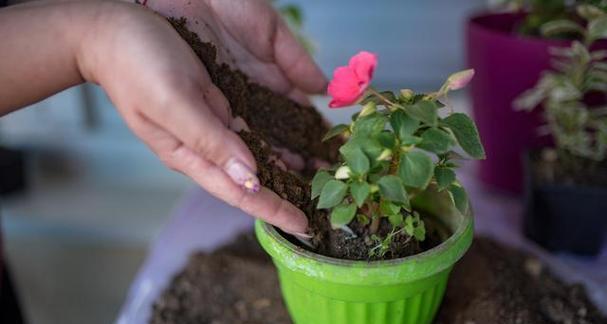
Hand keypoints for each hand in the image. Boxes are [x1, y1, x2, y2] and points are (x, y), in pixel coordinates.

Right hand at [79, 1, 322, 234]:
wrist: (112, 33)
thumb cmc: (133, 66)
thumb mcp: (171, 102)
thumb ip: (209, 141)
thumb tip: (249, 177)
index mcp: (190, 153)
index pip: (239, 193)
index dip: (273, 211)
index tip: (304, 228)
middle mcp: (206, 145)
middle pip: (255, 179)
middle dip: (289, 194)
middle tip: (324, 206)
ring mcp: (214, 124)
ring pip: (260, 153)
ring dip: (291, 165)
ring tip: (322, 175)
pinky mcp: (218, 103)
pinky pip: (257, 125)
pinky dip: (281, 134)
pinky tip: (300, 137)